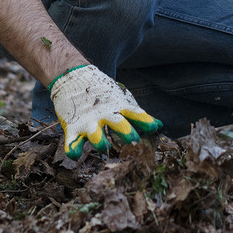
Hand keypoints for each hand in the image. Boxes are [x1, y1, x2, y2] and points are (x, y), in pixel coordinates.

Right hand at [48, 65, 162, 158]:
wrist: (73, 77)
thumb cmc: (102, 93)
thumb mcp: (120, 99)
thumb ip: (138, 114)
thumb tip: (160, 125)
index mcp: (117, 106)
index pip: (135, 113)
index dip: (145, 121)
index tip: (154, 128)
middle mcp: (104, 114)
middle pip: (118, 123)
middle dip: (127, 133)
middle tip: (135, 142)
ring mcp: (88, 121)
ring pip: (95, 134)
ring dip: (100, 142)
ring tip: (105, 148)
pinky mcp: (72, 127)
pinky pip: (72, 141)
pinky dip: (72, 149)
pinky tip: (75, 155)